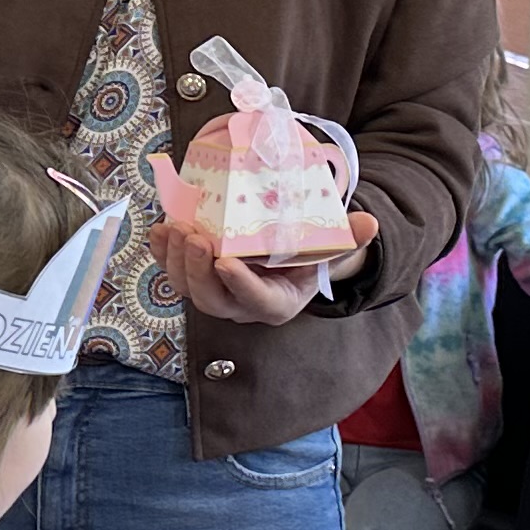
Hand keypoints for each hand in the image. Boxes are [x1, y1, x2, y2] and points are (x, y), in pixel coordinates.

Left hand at [161, 210, 371, 326]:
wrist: (286, 258)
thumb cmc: (309, 257)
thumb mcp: (332, 249)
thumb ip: (348, 239)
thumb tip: (369, 224)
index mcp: (276, 303)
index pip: (257, 302)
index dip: (240, 286)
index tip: (227, 263)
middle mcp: (241, 305)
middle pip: (212, 300)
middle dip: (198, 270)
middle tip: (195, 237)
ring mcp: (216, 292)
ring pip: (187, 287)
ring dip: (176, 260)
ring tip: (176, 228)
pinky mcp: (196, 275)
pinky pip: (174, 270)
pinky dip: (163, 252)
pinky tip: (160, 230)